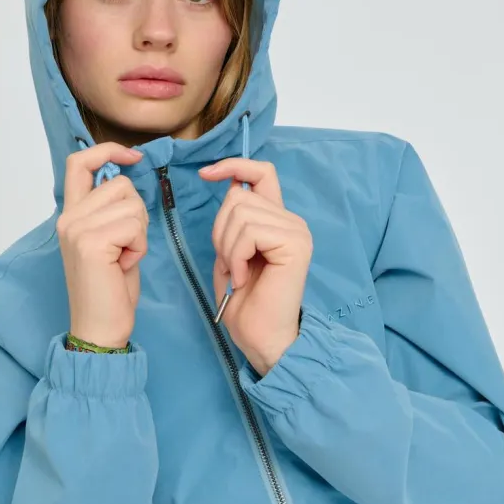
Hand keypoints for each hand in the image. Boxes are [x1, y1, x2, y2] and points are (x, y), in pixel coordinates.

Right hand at [57, 142, 147, 347]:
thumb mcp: (110, 240)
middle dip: (137, 213)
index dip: (107, 150)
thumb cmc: (110, 288)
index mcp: (70, 214)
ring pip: (132, 204)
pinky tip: (125, 265)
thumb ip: (110, 210)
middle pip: (121, 184)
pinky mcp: (90, 242)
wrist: (100, 328)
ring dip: (140, 232)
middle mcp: (68, 217)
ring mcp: (76, 228)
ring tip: (124, 257)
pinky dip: (140, 246)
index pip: (79, 162)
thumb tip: (125, 176)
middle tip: (125, 247)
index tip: (134, 157)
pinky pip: (135, 225)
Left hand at [199, 158, 312, 375]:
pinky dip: (236, 256)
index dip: (234, 165)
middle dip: (220, 230)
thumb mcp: (231, 252)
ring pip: (240, 212)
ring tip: (237, 273)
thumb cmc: (244, 303)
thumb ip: (233, 220)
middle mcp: (292, 221)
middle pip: (238, 196)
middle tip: (230, 264)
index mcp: (278, 220)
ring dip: (227, 247)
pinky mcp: (295, 244)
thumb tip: (229, 186)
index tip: (206, 173)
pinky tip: (244, 278)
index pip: (262, 172)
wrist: (261, 339)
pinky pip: (249, 231)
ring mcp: (296, 231)